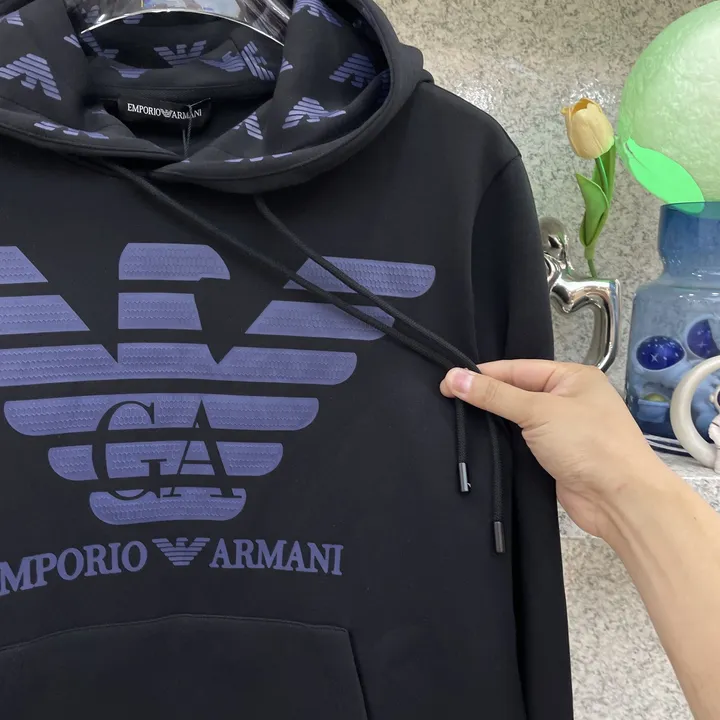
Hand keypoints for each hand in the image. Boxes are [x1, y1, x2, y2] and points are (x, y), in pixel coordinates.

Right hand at [440, 360, 666, 538]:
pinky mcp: (555, 457)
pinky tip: (479, 442)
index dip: (482, 375)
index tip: (447, 381)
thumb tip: (452, 377)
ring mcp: (563, 429)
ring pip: (518, 419)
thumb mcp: (538, 411)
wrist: (621, 500)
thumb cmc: (588, 444)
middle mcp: (568, 399)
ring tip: (455, 419)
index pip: (518, 369)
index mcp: (572, 377)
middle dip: (486, 397)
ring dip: (493, 421)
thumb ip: (494, 395)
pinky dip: (503, 442)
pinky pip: (523, 442)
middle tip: (446, 400)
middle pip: (517, 392)